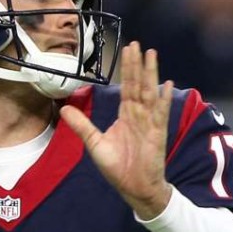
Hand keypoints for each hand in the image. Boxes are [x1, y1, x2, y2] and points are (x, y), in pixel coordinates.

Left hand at [60, 42, 172, 219]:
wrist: (134, 187)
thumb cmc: (118, 167)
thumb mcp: (94, 143)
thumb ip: (82, 125)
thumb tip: (65, 108)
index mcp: (126, 115)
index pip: (126, 87)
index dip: (126, 69)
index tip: (127, 50)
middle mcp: (139, 115)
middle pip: (138, 84)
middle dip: (137, 64)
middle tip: (136, 44)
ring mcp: (149, 122)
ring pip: (150, 93)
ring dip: (151, 74)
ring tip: (151, 54)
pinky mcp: (157, 133)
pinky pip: (161, 113)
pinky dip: (163, 99)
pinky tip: (167, 84)